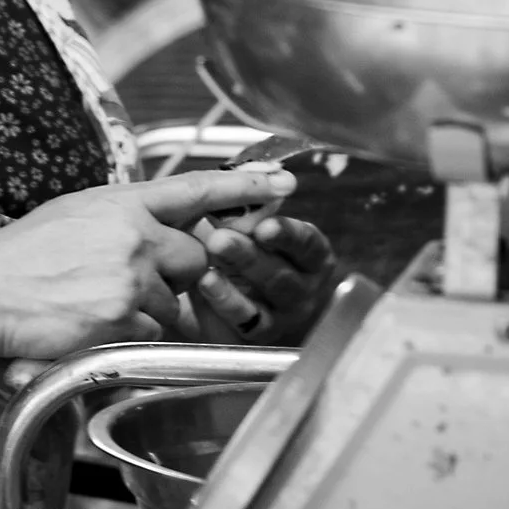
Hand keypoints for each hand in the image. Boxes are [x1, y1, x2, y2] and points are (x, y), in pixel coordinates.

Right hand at [0, 166, 299, 368]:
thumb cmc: (22, 255)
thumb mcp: (76, 214)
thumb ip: (124, 218)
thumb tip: (158, 230)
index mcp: (122, 202)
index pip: (197, 189)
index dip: (246, 186)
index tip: (286, 183)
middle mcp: (133, 236)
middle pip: (195, 259)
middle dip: (178, 276)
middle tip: (130, 280)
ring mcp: (130, 279)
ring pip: (173, 303)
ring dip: (146, 310)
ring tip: (94, 302)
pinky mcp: (122, 319)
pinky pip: (151, 334)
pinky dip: (129, 335)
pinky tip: (92, 323)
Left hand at [178, 205, 338, 342]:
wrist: (200, 286)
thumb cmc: (233, 245)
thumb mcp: (241, 218)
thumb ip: (253, 197)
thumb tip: (274, 176)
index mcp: (308, 253)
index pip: (307, 243)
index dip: (288, 234)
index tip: (265, 225)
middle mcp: (303, 285)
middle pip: (285, 272)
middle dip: (253, 254)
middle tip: (222, 238)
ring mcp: (284, 313)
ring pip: (268, 295)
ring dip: (240, 272)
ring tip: (213, 251)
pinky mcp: (257, 332)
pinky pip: (247, 318)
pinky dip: (226, 299)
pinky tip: (206, 280)